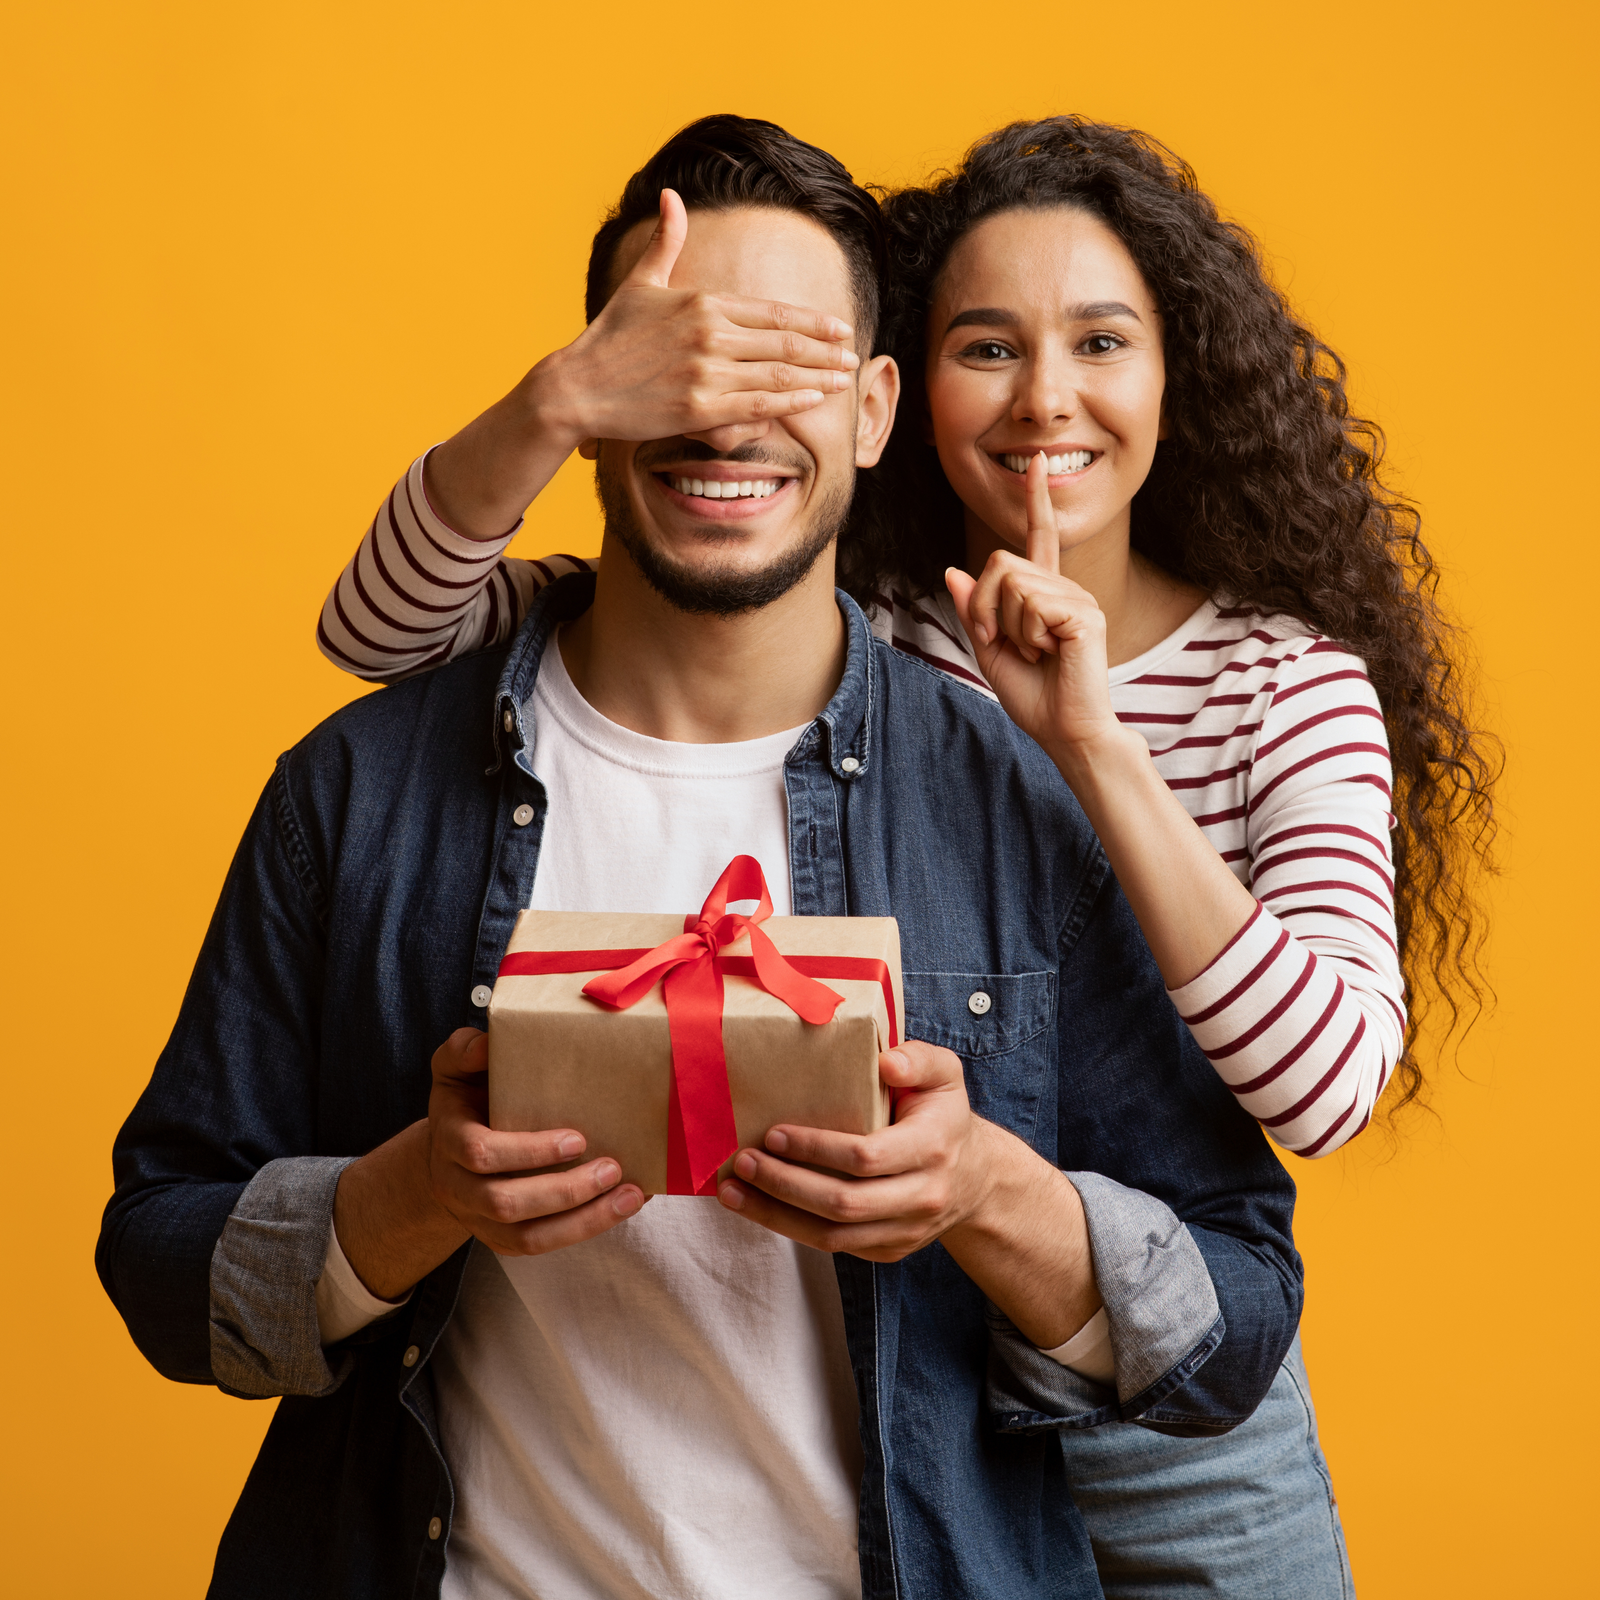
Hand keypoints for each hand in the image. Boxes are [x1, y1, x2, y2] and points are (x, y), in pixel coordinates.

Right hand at [425, 1027, 646, 1255]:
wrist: (445, 1154)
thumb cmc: (464, 1100)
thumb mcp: (455, 1068)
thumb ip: (465, 1050)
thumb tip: (487, 1044)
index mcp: (450, 1140)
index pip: (481, 1154)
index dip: (528, 1151)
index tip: (578, 1138)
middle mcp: (458, 1187)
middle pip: (505, 1203)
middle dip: (564, 1190)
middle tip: (612, 1168)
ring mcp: (479, 1220)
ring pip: (527, 1238)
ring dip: (583, 1221)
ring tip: (629, 1196)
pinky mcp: (501, 1239)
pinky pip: (539, 1246)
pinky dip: (582, 1231)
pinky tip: (620, 1209)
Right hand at [536, 188, 859, 451]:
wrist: (578, 385)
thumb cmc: (610, 338)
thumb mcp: (641, 283)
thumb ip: (666, 242)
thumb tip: (672, 197)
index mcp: (703, 302)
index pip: (773, 312)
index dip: (813, 322)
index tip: (838, 328)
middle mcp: (710, 334)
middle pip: (785, 342)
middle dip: (825, 349)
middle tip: (852, 354)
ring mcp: (706, 371)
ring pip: (778, 373)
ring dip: (818, 376)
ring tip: (844, 379)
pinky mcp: (699, 407)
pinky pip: (758, 404)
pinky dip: (791, 401)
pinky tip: (814, 399)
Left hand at [715, 1041, 996, 1261]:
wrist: (975, 1178)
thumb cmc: (944, 1115)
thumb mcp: (945, 1075)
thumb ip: (919, 1059)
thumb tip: (885, 1062)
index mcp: (931, 1148)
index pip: (866, 1157)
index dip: (816, 1148)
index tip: (773, 1132)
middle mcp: (922, 1197)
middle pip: (844, 1203)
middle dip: (785, 1184)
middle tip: (744, 1161)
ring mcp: (905, 1231)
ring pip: (833, 1236)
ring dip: (776, 1216)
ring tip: (733, 1192)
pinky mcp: (888, 1251)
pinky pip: (834, 1246)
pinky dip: (791, 1228)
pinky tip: (759, 1207)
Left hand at [944, 451, 1127, 763]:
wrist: (1064, 732)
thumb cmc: (1034, 698)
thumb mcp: (989, 652)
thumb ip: (974, 611)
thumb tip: (953, 572)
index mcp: (1046, 594)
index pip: (1039, 538)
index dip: (1036, 501)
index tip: (1036, 465)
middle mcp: (1066, 588)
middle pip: (1000, 564)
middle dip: (984, 608)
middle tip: (1002, 643)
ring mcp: (1078, 598)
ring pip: (1012, 583)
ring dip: (1007, 626)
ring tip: (1035, 652)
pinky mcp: (1085, 613)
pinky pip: (1031, 604)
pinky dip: (1027, 634)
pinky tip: (1050, 653)